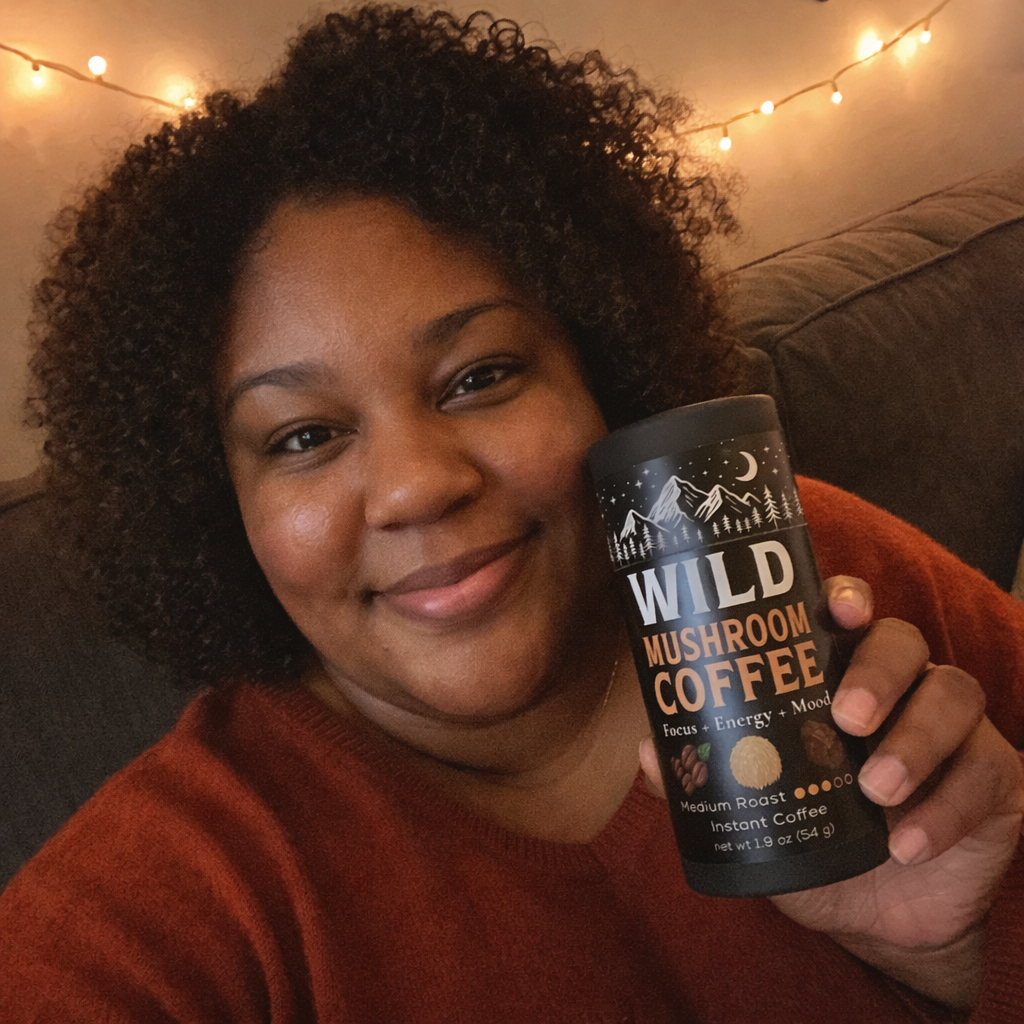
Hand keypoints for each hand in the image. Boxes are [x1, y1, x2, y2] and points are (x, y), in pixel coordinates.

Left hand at [639, 576, 1023, 1010]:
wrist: (878, 917)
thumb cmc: (813, 838)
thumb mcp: (762, 810)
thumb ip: (713, 778)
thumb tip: (648, 751)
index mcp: (842, 678)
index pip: (850, 617)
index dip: (847, 599)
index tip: (837, 607)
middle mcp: (901, 688)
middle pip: (903, 641)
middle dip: (877, 671)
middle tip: (846, 719)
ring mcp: (954, 729)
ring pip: (954, 694)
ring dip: (915, 740)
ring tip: (875, 790)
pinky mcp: (996, 779)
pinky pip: (986, 772)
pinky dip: (946, 808)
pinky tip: (908, 844)